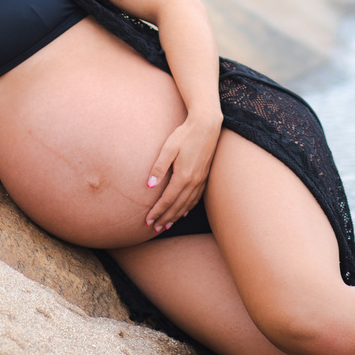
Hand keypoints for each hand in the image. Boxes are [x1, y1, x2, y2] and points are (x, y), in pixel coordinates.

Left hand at [144, 113, 221, 231]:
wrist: (206, 126)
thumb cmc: (184, 135)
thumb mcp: (168, 148)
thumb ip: (159, 168)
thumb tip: (149, 186)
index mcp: (183, 176)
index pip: (167, 200)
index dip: (157, 212)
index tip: (148, 220)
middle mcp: (193, 182)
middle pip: (177, 206)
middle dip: (165, 218)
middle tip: (154, 228)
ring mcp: (200, 180)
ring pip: (187, 204)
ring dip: (176, 216)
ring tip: (167, 225)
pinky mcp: (204, 177)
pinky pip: (196, 198)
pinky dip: (188, 207)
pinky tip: (183, 212)